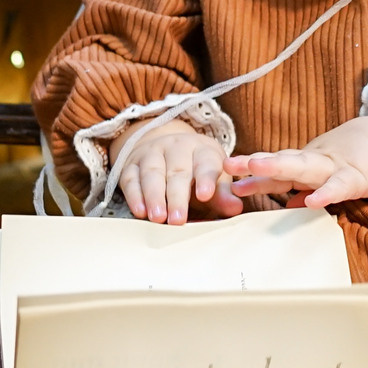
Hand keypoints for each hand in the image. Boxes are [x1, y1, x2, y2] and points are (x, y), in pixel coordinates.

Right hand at [117, 118, 235, 224]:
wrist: (165, 150)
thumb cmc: (195, 173)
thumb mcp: (213, 179)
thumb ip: (222, 195)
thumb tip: (236, 208)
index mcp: (202, 150)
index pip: (206, 163)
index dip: (206, 179)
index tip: (206, 196)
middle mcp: (177, 147)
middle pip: (177, 171)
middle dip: (177, 197)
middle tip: (178, 220)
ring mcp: (152, 153)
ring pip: (152, 173)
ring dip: (154, 196)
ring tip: (158, 218)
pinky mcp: (131, 164)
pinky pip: (131, 179)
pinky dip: (134, 195)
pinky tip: (139, 211)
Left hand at [226, 93, 367, 209]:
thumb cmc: (359, 157)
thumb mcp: (327, 173)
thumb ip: (306, 188)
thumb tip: (285, 205)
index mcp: (308, 163)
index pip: (275, 166)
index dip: (250, 169)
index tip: (224, 170)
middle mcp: (315, 161)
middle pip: (281, 162)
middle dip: (254, 164)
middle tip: (228, 166)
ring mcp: (334, 167)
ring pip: (303, 167)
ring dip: (278, 166)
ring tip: (254, 167)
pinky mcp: (357, 177)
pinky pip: (339, 186)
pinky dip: (326, 193)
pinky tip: (312, 202)